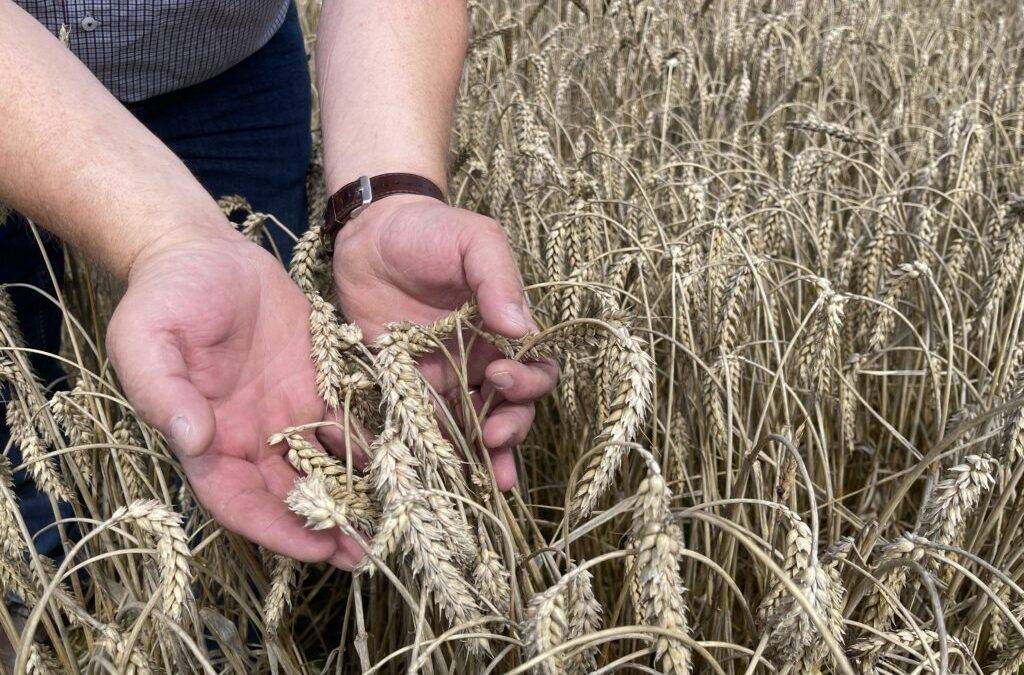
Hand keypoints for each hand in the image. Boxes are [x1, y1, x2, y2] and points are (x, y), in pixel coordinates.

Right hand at [107, 228, 361, 568]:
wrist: (202, 253)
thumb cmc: (165, 296)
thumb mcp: (147, 338)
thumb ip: (162, 391)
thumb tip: (192, 440)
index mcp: (206, 439)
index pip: (239, 502)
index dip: (275, 529)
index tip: (316, 548)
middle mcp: (248, 438)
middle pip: (287, 497)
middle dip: (325, 528)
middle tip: (368, 555)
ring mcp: (282, 414)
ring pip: (322, 468)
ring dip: (354, 497)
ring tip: (395, 519)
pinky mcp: (313, 385)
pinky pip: (344, 424)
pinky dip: (369, 448)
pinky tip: (403, 463)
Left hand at [332, 195, 558, 490]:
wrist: (368, 230)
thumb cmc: (430, 231)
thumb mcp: (474, 241)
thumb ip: (499, 279)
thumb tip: (523, 331)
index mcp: (503, 334)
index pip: (534, 373)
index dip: (528, 386)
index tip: (502, 377)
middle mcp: (476, 364)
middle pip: (507, 412)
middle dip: (508, 431)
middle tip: (493, 437)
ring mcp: (438, 380)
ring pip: (467, 430)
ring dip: (478, 458)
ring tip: (482, 482)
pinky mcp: (399, 388)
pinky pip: (417, 426)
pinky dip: (426, 451)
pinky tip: (429, 474)